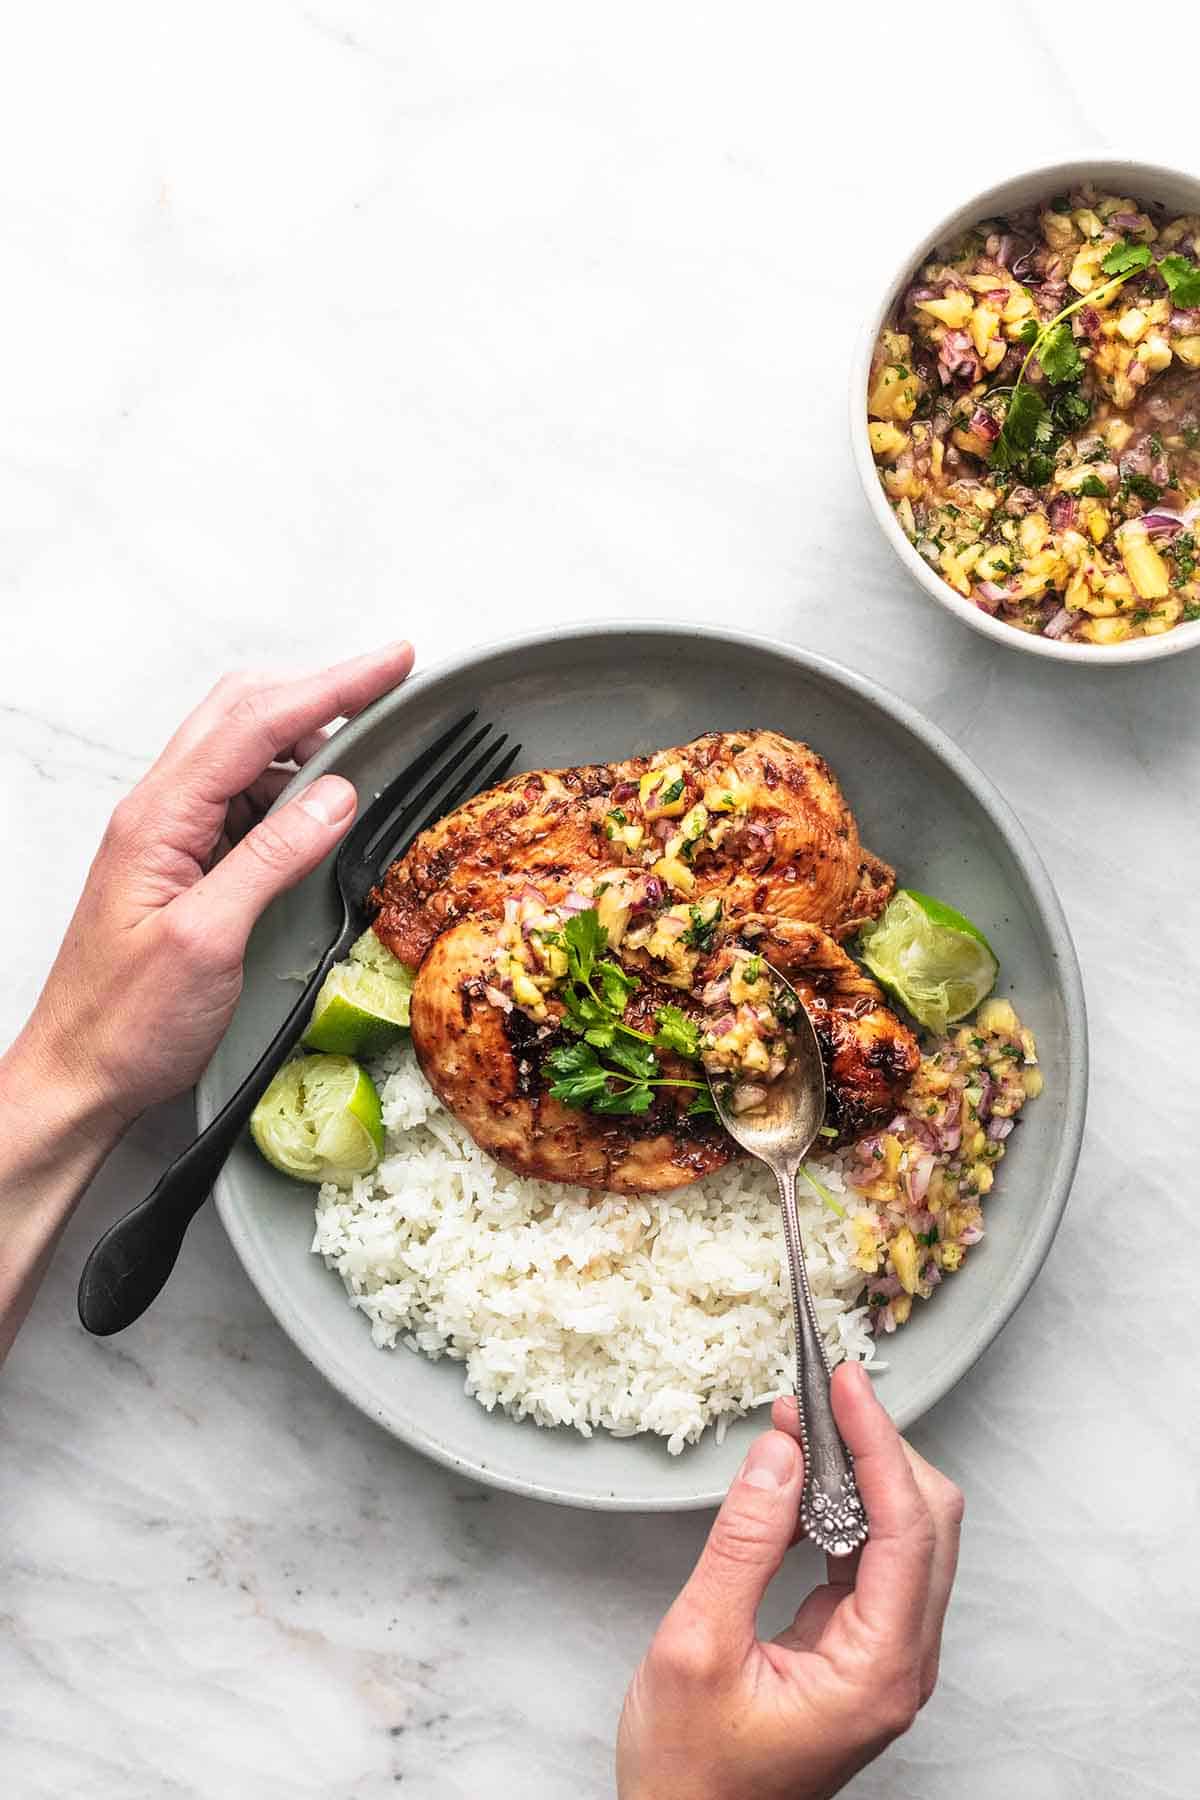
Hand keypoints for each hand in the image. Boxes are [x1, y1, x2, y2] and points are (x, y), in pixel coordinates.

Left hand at [11, 642, 413, 1129]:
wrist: (80, 1076)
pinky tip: (322, 808)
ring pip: (243, 752)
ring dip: (306, 739)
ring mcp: (169, 837)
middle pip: (242, 714)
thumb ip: (271, 857)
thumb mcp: (209, 939)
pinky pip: (241, 801)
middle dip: (319, 690)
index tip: (391, 665)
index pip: (255, 724)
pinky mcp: (183, 866)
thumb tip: (337, 794)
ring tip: (369, 749)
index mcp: (159, 818)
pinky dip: (290, 788)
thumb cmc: (126, 1022)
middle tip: (388, 685)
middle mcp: (159, 813)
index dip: (332, 687)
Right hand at [616, 1362, 963, 1799]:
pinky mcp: (859, 1649)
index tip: (845, 1382)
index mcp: (877, 1671)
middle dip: (874, 1447)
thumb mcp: (697, 1646)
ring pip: (905, 1534)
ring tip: (798, 1427)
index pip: (907, 1528)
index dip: (878, 1442)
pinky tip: (795, 1484)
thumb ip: (742, 1544)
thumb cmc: (690, 1771)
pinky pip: (870, 1557)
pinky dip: (840, 1507)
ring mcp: (884, 1656)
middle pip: (926, 1523)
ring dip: (857, 1471)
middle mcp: (900, 1662)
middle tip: (816, 1396)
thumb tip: (778, 1453)